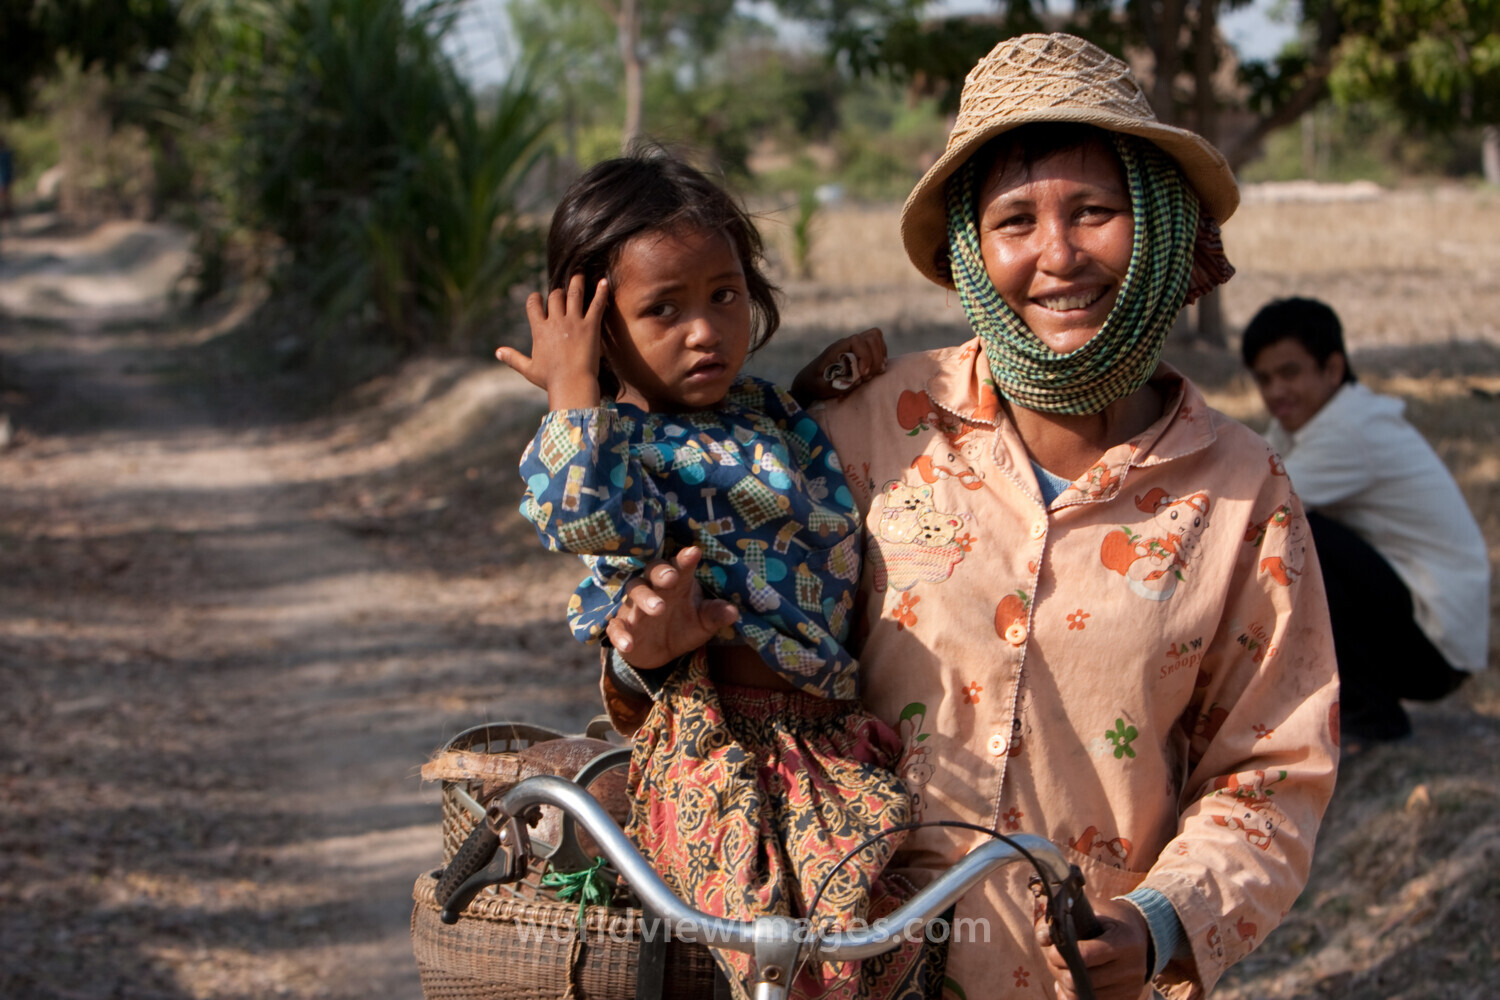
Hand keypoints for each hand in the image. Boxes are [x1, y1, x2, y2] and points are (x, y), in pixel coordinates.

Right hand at [496, 273, 607, 409]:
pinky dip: (601, 291)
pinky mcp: (591, 326)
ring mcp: (574, 322)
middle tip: (563, 290)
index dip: (535, 299)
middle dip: (558, 292)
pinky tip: (604, 282)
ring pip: (574, 293)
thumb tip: (497, 352)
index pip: (533, 305)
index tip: (538, 297)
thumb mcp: (529, 369)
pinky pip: (596, 304)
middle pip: (556, 296)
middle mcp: (555, 321)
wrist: (572, 385)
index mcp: (539, 329)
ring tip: (580, 273)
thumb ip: (513, 358)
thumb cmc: (550, 380)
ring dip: (577, 281)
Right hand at [604, 547, 739, 668]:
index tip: (694, 552)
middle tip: (671, 577)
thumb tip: (733, 612)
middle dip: (661, 572)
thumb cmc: (684, 627)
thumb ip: (715, 615)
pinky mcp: (622, 624)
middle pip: (653, 570)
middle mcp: (654, 588)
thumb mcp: (703, 623)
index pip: (681, 566)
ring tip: (658, 608)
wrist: (660, 653)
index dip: (685, 559)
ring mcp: (635, 605)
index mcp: (677, 583)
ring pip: (634, 591)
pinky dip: (620, 634)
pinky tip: (628, 645)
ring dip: (645, 598)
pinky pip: (616, 625)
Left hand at [790, 327, 886, 404]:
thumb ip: (838, 383)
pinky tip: (873, 371)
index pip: (857, 340)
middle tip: (866, 376)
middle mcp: (847, 344)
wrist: (809, 381)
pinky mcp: (860, 351)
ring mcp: (854, 346)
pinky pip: (878, 345)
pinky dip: (880, 357)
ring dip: (879, 357)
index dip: (865, 356)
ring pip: (876, 338)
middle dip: (875, 359)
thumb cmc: (814, 384)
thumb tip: (858, 378)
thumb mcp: (822, 387)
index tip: (862, 374)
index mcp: (836, 349)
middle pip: (872, 336)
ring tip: (871, 374)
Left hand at [1036, 895, 1152, 999]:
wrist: (1141, 932)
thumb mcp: (1091, 910)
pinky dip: (1077, 996)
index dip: (1062, 956)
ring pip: (1086, 996)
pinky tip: (1072, 985)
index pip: (1086, 956)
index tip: (1052, 951)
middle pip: (1084, 980)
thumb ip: (1064, 919)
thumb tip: (1042, 937)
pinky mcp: (1129, 998)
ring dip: (1067, 986)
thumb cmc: (1109, 919)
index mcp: (1125, 941)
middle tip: (1054, 961)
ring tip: (1063, 971)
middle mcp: (1133, 967)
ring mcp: (1132, 987)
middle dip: (1060, 971)